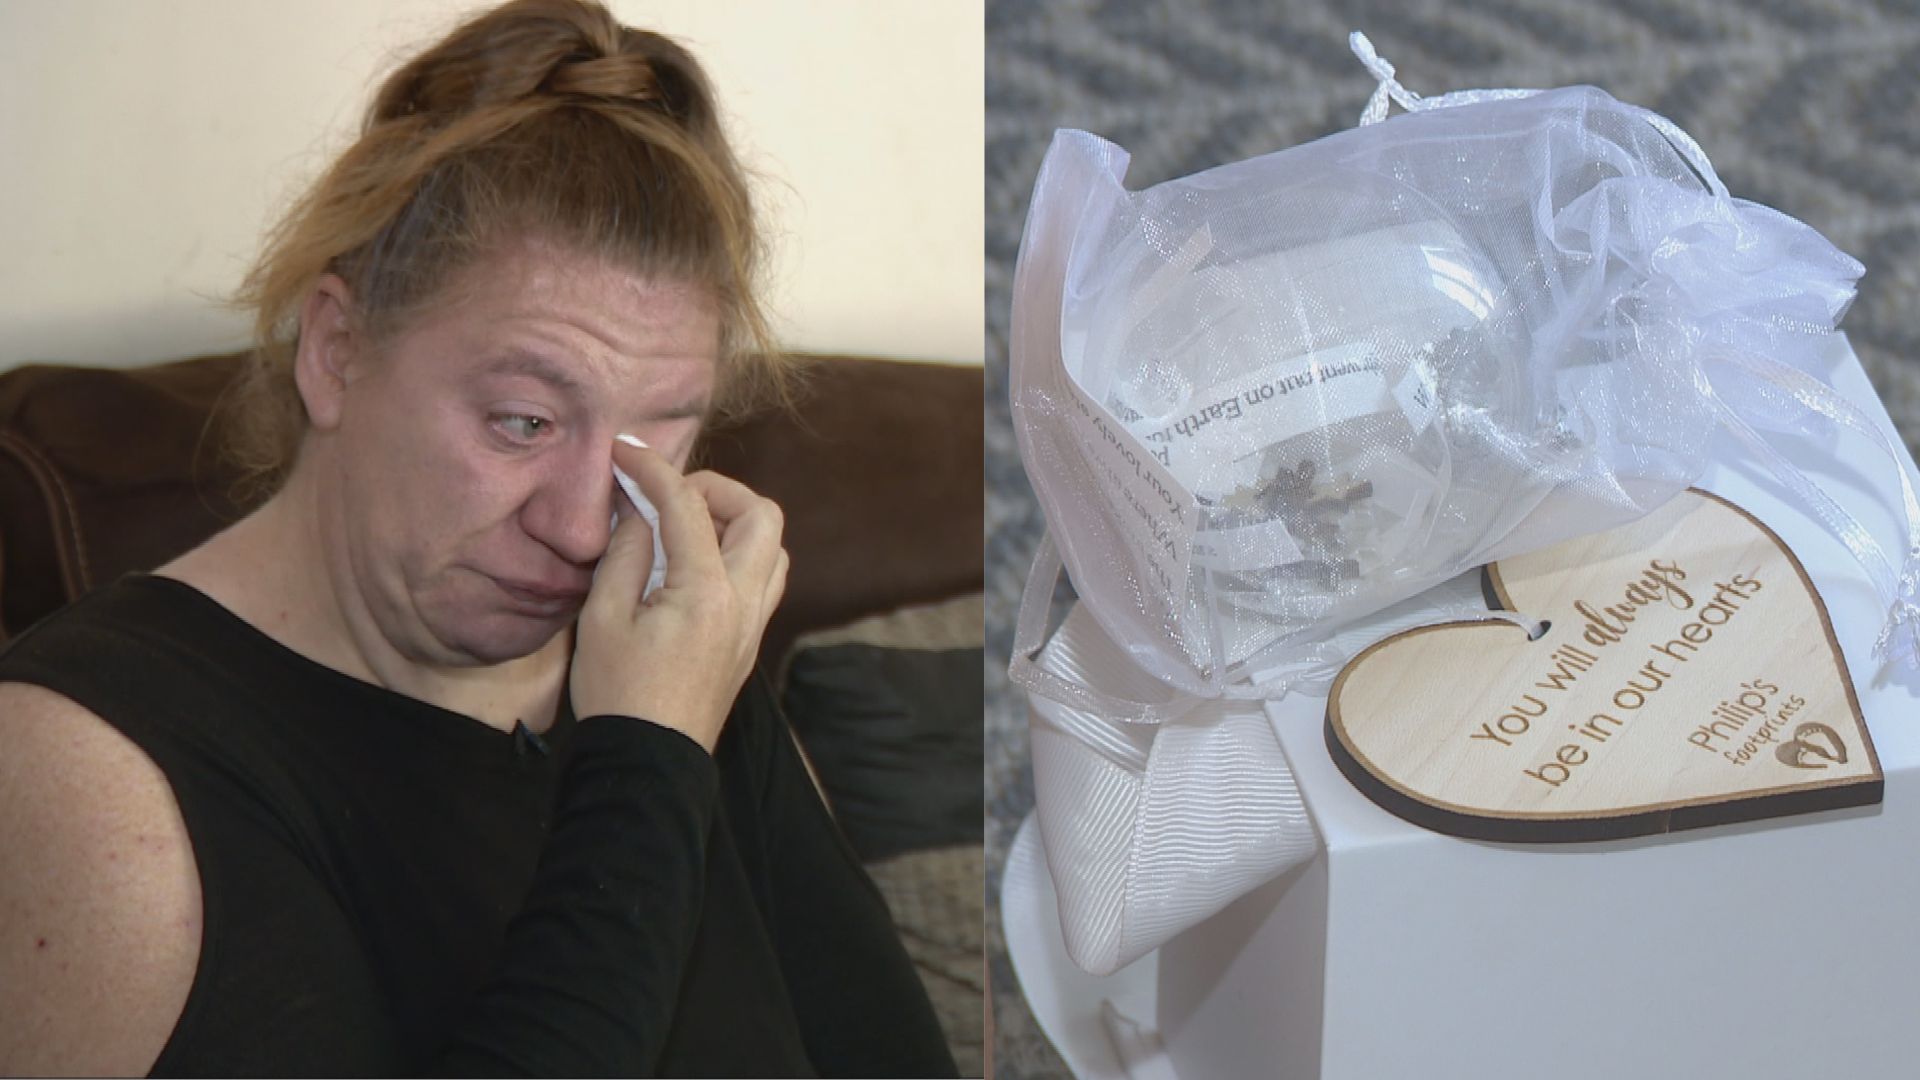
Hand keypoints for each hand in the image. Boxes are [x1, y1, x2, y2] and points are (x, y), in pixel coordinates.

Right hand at [570, 437, 788, 751]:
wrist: (647, 766)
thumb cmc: (617, 696)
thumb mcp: (602, 618)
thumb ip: (626, 553)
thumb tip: (638, 509)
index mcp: (706, 593)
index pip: (687, 506)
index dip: (652, 470)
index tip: (624, 452)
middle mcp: (744, 603)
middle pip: (761, 515)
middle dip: (717, 490)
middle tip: (668, 497)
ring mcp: (754, 624)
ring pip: (772, 547)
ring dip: (734, 522)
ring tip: (682, 529)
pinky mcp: (749, 642)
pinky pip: (763, 578)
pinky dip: (737, 554)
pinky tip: (692, 565)